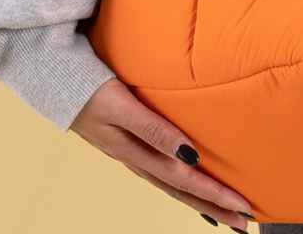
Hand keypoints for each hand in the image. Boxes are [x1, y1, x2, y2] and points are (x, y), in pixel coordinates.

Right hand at [69, 78, 255, 228]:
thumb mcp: (121, 107)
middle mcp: (136, 160)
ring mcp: (133, 156)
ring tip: (225, 212)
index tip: (241, 207)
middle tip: (244, 221)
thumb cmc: (91, 90)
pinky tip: (192, 186)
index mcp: (135, 153)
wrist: (58, 83)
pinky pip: (162, 172)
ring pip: (172, 185)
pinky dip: (182, 185)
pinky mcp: (131, 146)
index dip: (213, 195)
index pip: (183, 181)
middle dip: (213, 206)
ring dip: (200, 200)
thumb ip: (152, 129)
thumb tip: (187, 153)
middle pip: (181, 191)